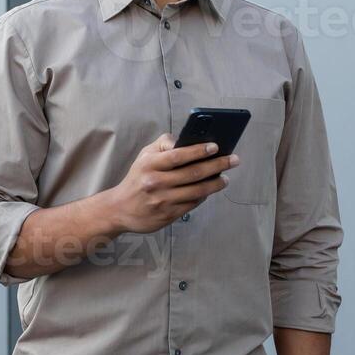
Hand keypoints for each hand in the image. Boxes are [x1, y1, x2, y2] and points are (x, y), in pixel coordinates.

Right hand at [108, 135, 237, 233]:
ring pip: (196, 191)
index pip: (177, 155)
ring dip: (215, 183)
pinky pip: (192, 204)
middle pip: (192, 173)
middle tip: (233, 160)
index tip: (215, 146)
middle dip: (217, 165)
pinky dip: (204, 196)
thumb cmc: (137, 178)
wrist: (120, 208)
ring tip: (225, 177)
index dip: (198, 151)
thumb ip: (163, 145)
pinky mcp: (168, 215)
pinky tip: (211, 190)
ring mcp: (163, 200)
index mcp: (149, 165)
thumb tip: (185, 140)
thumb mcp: (144, 156)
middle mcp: (156, 183)